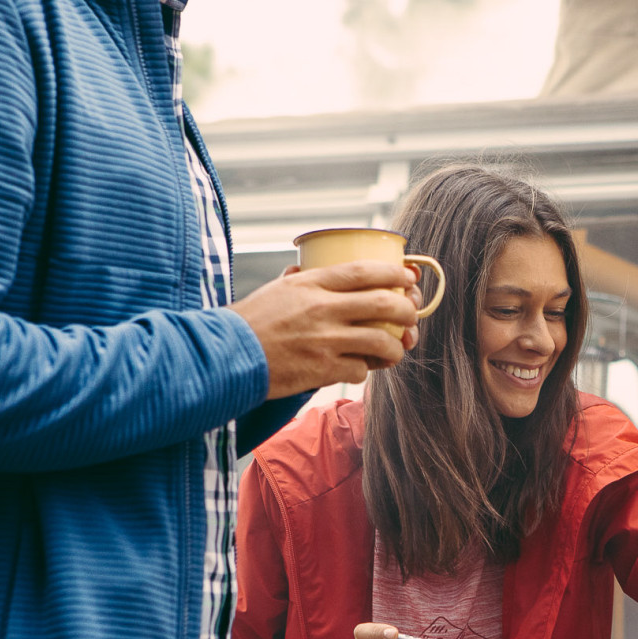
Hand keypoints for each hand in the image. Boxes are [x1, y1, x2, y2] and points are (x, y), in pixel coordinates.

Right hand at [228, 262, 419, 398]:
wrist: (226, 356)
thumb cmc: (249, 322)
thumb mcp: (275, 289)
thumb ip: (299, 280)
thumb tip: (304, 269)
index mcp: (311, 283)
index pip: (365, 271)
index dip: (395, 274)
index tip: (408, 279)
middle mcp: (322, 308)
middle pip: (384, 303)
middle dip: (407, 310)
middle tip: (411, 316)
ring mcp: (325, 340)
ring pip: (381, 340)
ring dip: (396, 347)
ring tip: (396, 350)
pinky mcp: (322, 369)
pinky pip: (361, 369)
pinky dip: (366, 369)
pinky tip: (361, 367)